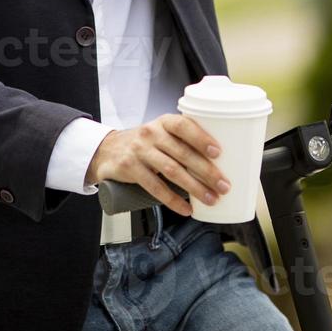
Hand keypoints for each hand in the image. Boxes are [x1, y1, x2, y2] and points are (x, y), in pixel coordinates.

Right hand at [84, 113, 231, 215]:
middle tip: (224, 186)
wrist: (107, 150)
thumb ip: (183, 141)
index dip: (201, 138)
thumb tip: (221, 161)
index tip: (218, 152)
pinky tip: (186, 208)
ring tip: (211, 199)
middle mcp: (150, 133)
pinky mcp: (129, 168)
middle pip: (182, 153)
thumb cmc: (145, 143)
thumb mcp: (160, 133)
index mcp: (163, 122)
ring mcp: (139, 151)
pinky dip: (172, 200)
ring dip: (194, 187)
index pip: (183, 125)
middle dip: (206, 171)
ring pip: (171, 171)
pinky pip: (154, 187)